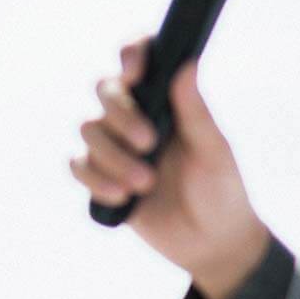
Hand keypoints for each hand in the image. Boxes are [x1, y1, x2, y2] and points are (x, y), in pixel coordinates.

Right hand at [72, 40, 268, 298]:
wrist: (210, 244)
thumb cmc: (221, 190)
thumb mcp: (213, 150)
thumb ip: (195, 110)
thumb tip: (187, 63)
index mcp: (166, 100)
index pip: (140, 59)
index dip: (130, 54)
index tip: (134, 72)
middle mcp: (136, 115)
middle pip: (105, 91)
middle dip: (121, 116)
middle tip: (149, 144)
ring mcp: (116, 145)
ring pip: (89, 129)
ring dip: (112, 156)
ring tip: (144, 184)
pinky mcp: (101, 176)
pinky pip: (78, 165)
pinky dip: (95, 179)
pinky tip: (121, 196)